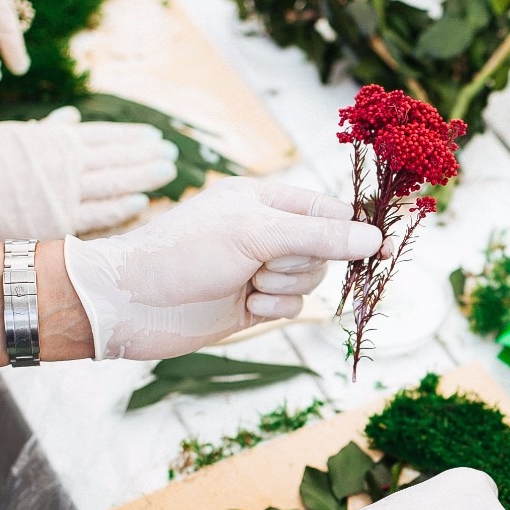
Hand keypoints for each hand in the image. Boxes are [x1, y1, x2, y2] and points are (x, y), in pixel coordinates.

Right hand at [0, 107, 177, 240]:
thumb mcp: (9, 134)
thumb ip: (45, 128)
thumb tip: (72, 118)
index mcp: (52, 139)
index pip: (102, 136)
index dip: (130, 136)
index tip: (153, 136)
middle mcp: (63, 164)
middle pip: (115, 158)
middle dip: (145, 155)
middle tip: (171, 154)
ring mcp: (63, 193)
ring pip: (112, 183)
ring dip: (142, 177)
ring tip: (166, 173)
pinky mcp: (57, 221)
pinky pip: (97, 214)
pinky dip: (120, 207)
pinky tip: (140, 201)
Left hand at [64, 177, 382, 359]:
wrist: (130, 303)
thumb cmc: (182, 253)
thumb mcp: (255, 234)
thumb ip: (318, 236)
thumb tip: (374, 239)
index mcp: (263, 200)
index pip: (327, 211)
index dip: (352, 230)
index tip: (380, 251)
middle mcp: (264, 232)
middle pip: (323, 251)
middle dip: (300, 264)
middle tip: (264, 265)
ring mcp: (258, 269)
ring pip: (309, 281)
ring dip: (284, 289)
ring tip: (249, 286)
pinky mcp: (251, 304)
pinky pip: (290, 307)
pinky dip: (274, 309)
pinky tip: (245, 306)